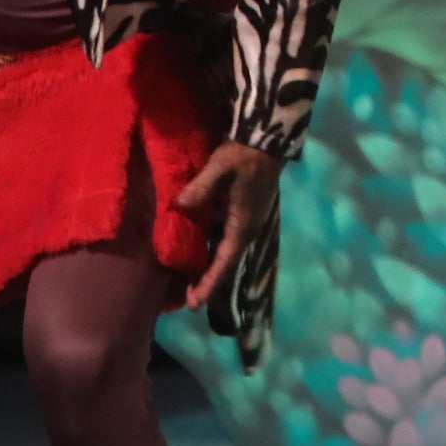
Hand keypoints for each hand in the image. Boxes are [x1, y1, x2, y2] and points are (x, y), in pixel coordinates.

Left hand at [178, 142, 283, 309]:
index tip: (194, 304)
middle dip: (207, 281)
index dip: (208, 283)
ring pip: (223, 251)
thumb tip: (178, 205)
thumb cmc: (244, 157)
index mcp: (242, 225)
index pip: (223, 262)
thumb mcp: (221, 168)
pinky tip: (195, 251)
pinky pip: (222, 238)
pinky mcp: (240, 213)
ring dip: (208, 266)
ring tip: (189, 281)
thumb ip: (200, 187)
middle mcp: (245, 229)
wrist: (266, 142)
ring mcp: (244, 222)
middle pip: (224, 262)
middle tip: (188, 299)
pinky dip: (209, 250)